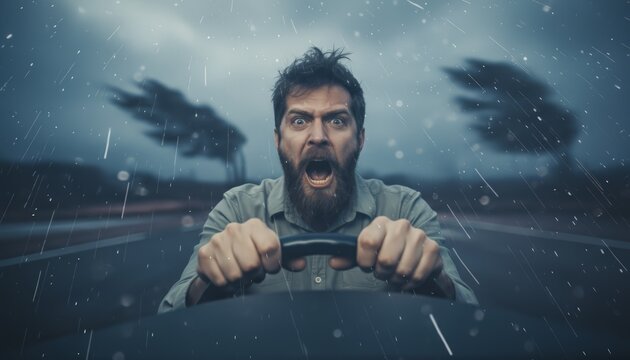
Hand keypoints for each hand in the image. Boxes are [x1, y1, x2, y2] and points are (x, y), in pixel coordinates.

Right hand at [196, 218, 304, 287]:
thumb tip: (300, 264)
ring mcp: (218, 240)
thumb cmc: (253, 252)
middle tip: (252, 270)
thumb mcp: (273, 252)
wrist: (225, 251)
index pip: (270, 248)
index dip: (272, 264)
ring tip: (240, 271)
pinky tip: (227, 274)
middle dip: (254, 273)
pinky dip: (225, 283)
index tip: (270, 266)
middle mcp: (235, 229)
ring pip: (235, 274)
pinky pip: (219, 279)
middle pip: (252, 264)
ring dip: (240, 279)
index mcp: (255, 225)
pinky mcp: (205, 253)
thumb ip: (289, 258)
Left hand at [330, 216, 452, 293]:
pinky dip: (411, 282)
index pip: (367, 242)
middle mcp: (401, 225)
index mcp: (381, 223)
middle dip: (382, 273)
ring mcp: (419, 235)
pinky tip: (408, 277)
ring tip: (396, 274)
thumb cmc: (387, 251)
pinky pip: (418, 275)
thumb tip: (334, 262)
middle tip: (383, 271)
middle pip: (385, 260)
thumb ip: (349, 257)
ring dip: (397, 279)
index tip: (367, 265)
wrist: (415, 253)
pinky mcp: (433, 248)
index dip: (364, 261)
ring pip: (402, 269)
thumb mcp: (366, 252)